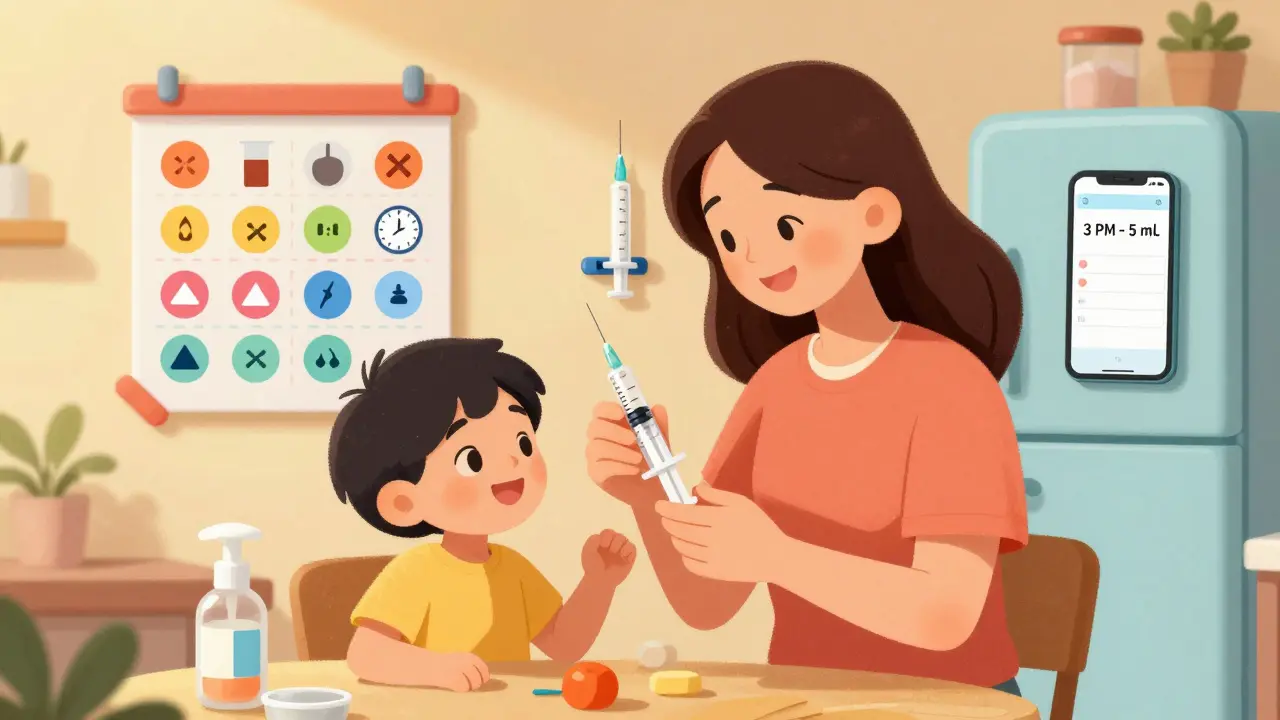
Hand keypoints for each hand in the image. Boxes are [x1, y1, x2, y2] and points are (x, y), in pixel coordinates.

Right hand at [431, 652, 490, 691]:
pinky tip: (456, 686)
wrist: (430, 665)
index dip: (484, 676)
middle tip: (472, 684)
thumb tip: (486, 678)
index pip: (483, 668)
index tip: (483, 680)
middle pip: (480, 678)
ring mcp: (461, 671)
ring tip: (463, 684)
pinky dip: (462, 689)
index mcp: (470, 657)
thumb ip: (473, 666)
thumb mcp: (462, 659)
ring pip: (474, 684)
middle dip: (477, 683)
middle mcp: (467, 662)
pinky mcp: (454, 679)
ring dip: (470, 687)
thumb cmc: (448, 664)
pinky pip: (464, 688)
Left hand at [581, 528, 636, 585]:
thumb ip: (593, 540)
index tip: (603, 546)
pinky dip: (629, 550)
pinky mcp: (629, 558)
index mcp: (603, 541)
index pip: (608, 532)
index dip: (607, 537)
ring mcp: (621, 551)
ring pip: (625, 540)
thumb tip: (602, 536)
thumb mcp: (587, 551)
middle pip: (618, 535)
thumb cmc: (592, 566)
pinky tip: (623, 556)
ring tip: (616, 553)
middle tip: (611, 551)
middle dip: (615, 541)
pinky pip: (633, 548)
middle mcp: (613, 545)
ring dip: (621, 545)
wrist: (599, 581)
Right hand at [585, 401, 669, 505]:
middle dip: (614, 432)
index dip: (607, 409)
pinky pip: (600, 467)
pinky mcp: (596, 473)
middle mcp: (599, 437)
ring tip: (639, 459)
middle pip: (595, 427)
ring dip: (619, 452)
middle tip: (634, 440)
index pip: (600, 410)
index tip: (621, 413)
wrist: (652, 487)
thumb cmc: (652, 458)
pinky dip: (618, 467)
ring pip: (596, 447)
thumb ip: (658, 424)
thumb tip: (658, 408)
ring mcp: (595, 456)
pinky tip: (634, 470)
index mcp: (612, 423)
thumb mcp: (659, 440)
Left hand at [655, 483, 789, 583]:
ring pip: (683, 547)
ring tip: (676, 533)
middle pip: (681, 530)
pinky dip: (684, 556)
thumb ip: (717, 495)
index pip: (685, 513)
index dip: (668, 509)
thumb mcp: (741, 503)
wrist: (775, 556)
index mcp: (719, 518)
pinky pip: (691, 565)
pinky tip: (687, 550)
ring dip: (675, 538)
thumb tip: (695, 487)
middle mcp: (713, 538)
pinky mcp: (715, 573)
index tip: (658, 506)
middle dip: (668, 523)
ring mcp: (713, 557)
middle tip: (665, 518)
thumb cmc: (759, 526)